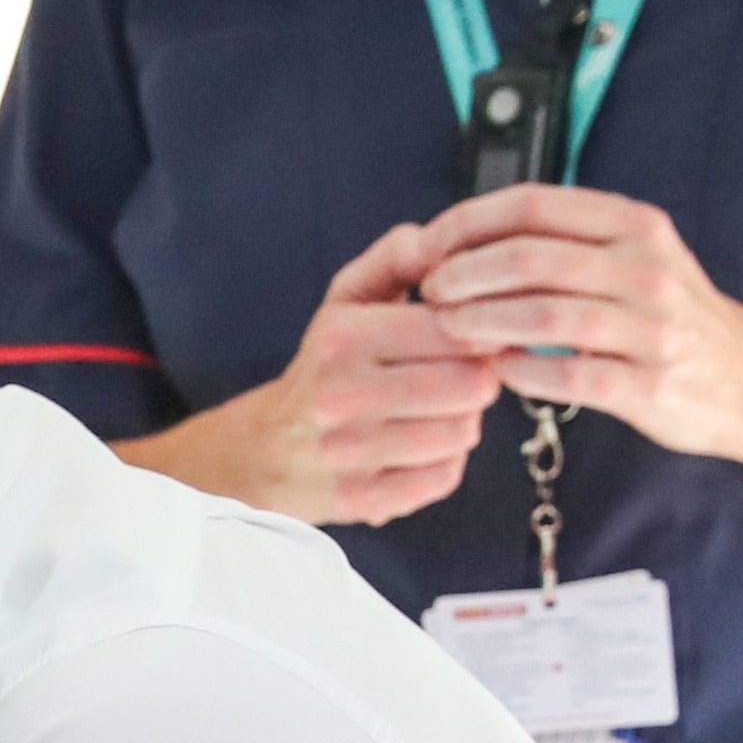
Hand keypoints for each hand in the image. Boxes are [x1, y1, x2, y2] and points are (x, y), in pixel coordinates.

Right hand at [157, 226, 504, 523]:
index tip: (473, 338)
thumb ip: (395, 259)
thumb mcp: (347, 301)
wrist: (261, 452)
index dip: (481, 332)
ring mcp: (351, 454)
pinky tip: (422, 449)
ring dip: (463, 421)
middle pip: (470, 385)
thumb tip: (437, 241)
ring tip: (439, 412)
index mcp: (344, 338)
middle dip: (478, 379)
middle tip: (463, 377)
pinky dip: (445, 463)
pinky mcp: (363, 501)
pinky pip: (444, 478)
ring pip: (462, 433)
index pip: (456, 330)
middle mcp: (342, 397)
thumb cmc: (323, 368)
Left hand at [415, 184, 742, 461]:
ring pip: (543, 315)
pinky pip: (567, 375)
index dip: (469, 222)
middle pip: (530, 257)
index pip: (536, 205)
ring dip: (480, 321)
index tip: (429, 244)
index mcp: (634, 226)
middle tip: (429, 291)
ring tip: (446, 328)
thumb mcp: (634, 257)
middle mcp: (645, 267)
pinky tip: (495, 369)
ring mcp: (649, 328)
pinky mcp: (648, 384)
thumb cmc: (666, 317)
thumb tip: (470, 238)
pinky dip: (520, 371)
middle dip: (464, 272)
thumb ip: (568, 242)